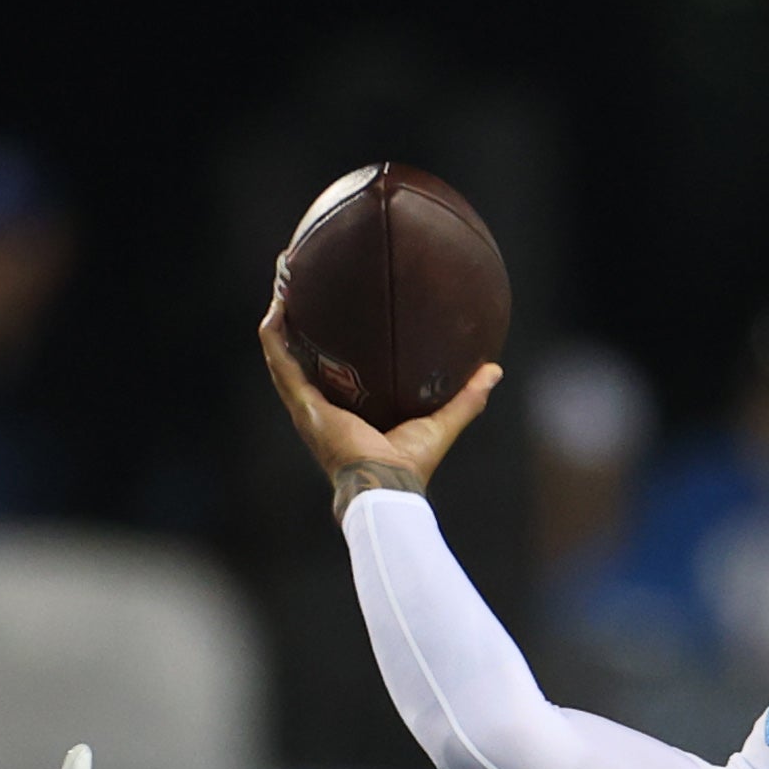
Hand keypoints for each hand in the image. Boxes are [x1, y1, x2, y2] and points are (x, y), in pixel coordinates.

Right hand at [257, 309, 501, 510]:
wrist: (387, 485)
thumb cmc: (410, 465)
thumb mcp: (441, 422)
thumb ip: (466, 398)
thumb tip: (494, 370)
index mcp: (343, 413)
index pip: (327, 373)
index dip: (325, 344)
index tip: (331, 312)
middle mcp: (317, 408)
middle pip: (297, 358)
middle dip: (295, 323)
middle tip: (299, 285)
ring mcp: (305, 406)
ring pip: (281, 355)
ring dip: (278, 319)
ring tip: (283, 282)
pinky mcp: (302, 404)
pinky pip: (280, 361)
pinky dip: (275, 334)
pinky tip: (278, 306)